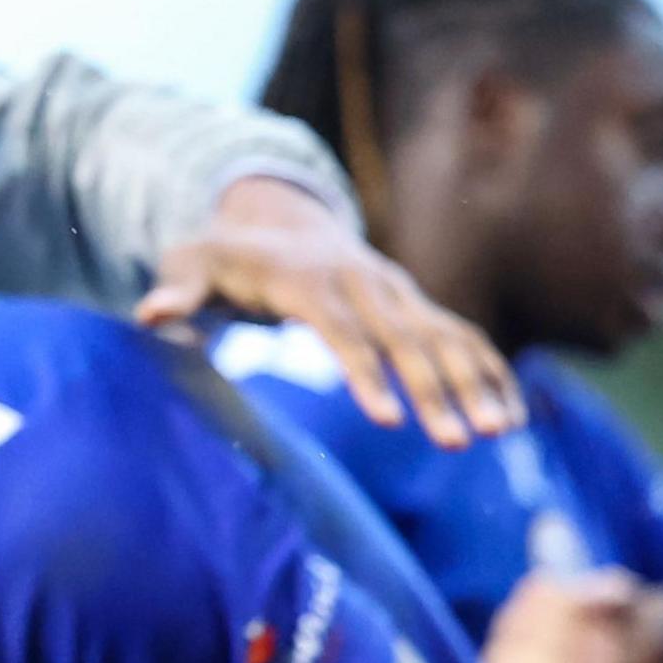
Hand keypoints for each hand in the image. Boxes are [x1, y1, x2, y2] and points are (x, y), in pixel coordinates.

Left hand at [136, 175, 522, 448]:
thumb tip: (149, 315)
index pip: (340, 329)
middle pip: (402, 338)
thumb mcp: (189, 262)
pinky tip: (513, 417)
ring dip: (473, 383)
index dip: (364, 372)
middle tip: (455, 443)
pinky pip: (462, 337)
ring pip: (443, 337)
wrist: (276, 220)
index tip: (387, 420)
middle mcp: (361, 281)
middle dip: (432, 390)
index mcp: (307, 277)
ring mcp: (395, 291)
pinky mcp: (415, 305)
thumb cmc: (223, 256)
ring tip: (498, 434)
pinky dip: (490, 371)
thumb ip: (176, 288)